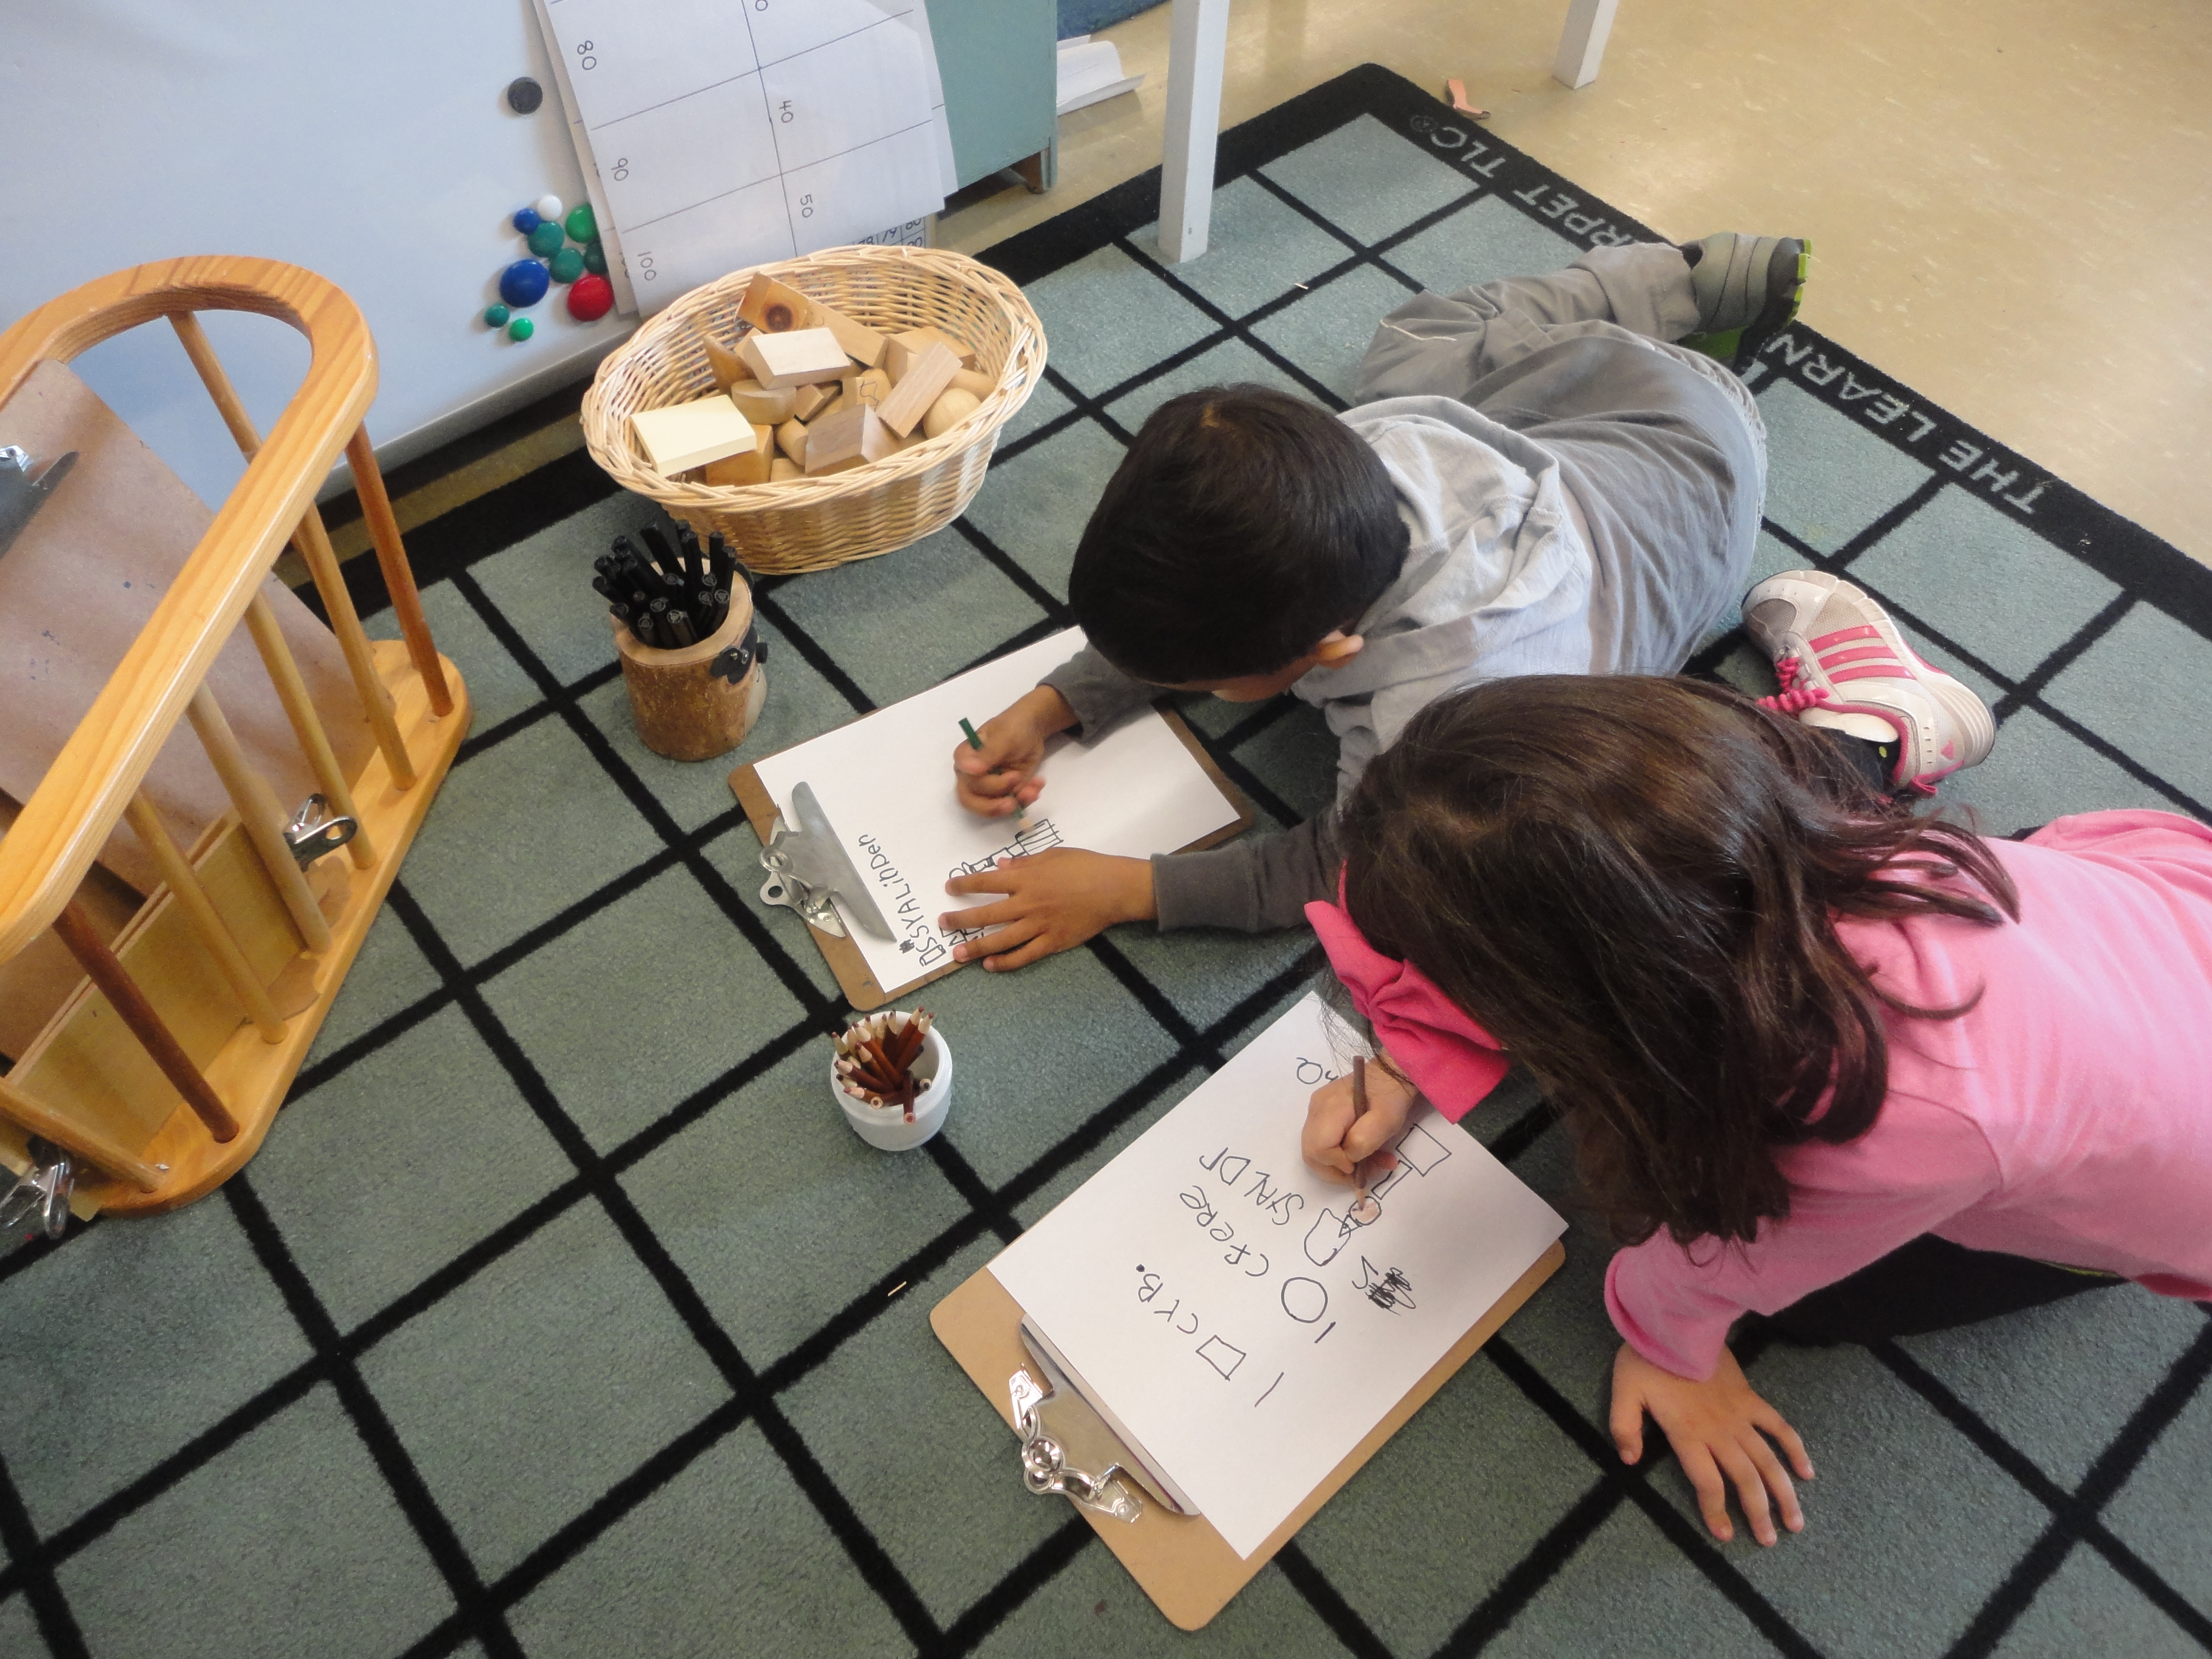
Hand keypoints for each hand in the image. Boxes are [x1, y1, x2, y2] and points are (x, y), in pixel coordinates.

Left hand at [940, 848, 1154, 969]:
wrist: (1113, 889)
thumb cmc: (1085, 866)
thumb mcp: (1053, 855)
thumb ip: (1024, 862)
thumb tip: (1000, 865)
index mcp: (1026, 879)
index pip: (986, 882)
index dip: (964, 885)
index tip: (950, 887)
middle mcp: (1027, 903)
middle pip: (986, 914)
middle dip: (960, 919)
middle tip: (943, 923)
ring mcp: (1039, 925)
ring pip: (1000, 939)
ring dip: (976, 947)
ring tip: (957, 954)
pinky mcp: (1052, 942)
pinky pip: (1024, 955)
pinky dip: (1006, 962)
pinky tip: (990, 965)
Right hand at [953, 686, 1076, 818]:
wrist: (1031, 731)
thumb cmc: (1013, 727)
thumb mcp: (1003, 736)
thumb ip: (987, 753)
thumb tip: (969, 770)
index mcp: (966, 758)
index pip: (965, 776)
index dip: (976, 783)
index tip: (997, 777)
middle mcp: (972, 776)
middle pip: (971, 800)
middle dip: (992, 805)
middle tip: (1012, 802)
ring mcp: (989, 788)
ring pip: (992, 807)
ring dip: (1015, 802)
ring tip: (1033, 789)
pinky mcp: (1005, 794)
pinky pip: (1012, 805)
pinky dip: (1025, 800)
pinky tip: (1036, 786)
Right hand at [1301, 1057, 1418, 1181]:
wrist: (1391, 1075)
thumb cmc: (1390, 1097)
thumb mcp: (1385, 1120)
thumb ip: (1363, 1141)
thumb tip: (1348, 1159)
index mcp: (1329, 1108)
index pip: (1318, 1148)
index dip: (1337, 1163)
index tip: (1360, 1165)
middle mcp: (1316, 1110)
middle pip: (1311, 1153)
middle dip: (1336, 1171)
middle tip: (1362, 1176)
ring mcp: (1317, 1111)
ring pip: (1317, 1151)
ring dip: (1343, 1165)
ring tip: (1373, 1165)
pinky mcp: (1324, 1115)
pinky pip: (1325, 1142)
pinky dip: (1343, 1155)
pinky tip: (1365, 1155)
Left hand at [1610, 1342, 1812, 1545]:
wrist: (1675, 1323)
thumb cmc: (1646, 1359)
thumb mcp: (1624, 1393)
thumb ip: (1624, 1427)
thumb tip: (1629, 1460)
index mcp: (1689, 1435)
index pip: (1708, 1482)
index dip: (1716, 1510)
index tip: (1724, 1535)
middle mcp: (1719, 1432)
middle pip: (1745, 1479)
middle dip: (1758, 1513)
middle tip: (1768, 1541)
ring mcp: (1740, 1416)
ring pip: (1768, 1461)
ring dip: (1783, 1492)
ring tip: (1795, 1522)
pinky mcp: (1751, 1399)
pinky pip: (1779, 1427)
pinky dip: (1795, 1449)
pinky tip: (1807, 1472)